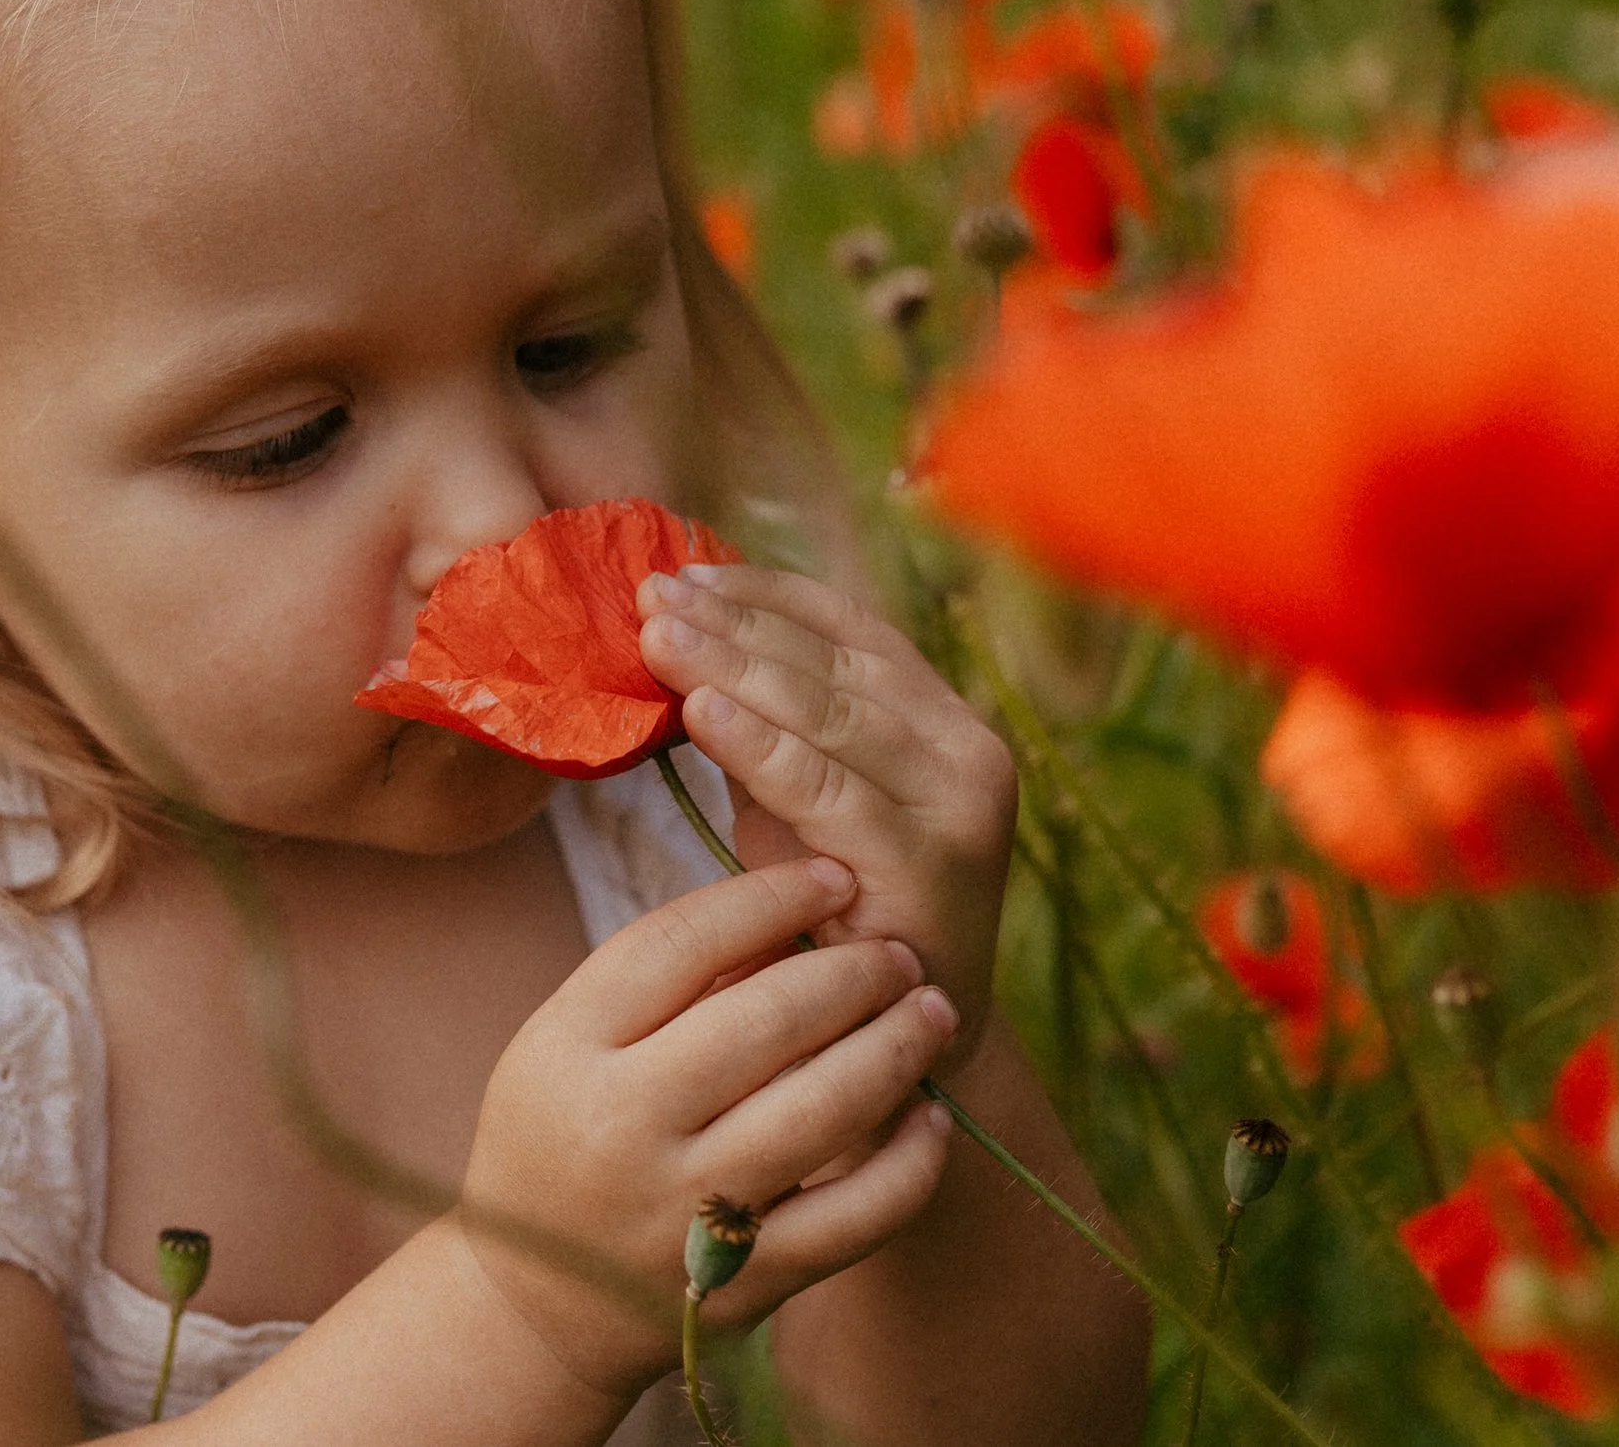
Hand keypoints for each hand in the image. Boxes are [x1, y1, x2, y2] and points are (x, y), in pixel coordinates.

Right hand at [458, 858, 958, 1396]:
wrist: (534, 1307)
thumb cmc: (561, 1141)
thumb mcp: (565, 1048)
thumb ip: (661, 984)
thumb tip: (794, 912)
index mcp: (565, 1049)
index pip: (681, 942)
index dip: (771, 897)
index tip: (835, 877)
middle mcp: (621, 1127)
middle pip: (767, 1019)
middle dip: (855, 971)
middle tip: (900, 954)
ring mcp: (683, 1210)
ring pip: (823, 1110)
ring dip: (897, 1049)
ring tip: (933, 1012)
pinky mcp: (743, 1285)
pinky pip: (855, 1217)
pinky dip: (910, 1164)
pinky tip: (932, 1120)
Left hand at [637, 563, 1017, 1062]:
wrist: (896, 1044)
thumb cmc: (835, 914)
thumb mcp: (797, 802)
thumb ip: (761, 726)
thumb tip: (674, 637)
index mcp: (943, 720)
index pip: (849, 630)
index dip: (763, 594)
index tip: (683, 574)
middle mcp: (968, 751)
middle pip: (834, 662)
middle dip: (734, 622)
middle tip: (650, 595)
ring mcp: (959, 806)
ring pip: (831, 713)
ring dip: (735, 665)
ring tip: (659, 636)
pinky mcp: (931, 863)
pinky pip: (830, 789)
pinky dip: (762, 744)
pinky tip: (701, 712)